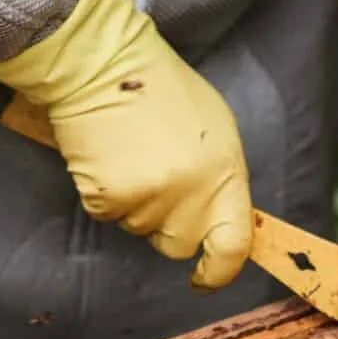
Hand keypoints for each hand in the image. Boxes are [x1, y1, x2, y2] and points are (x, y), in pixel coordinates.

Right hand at [0, 0, 251, 289]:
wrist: (103, 62)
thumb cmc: (161, 90)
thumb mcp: (216, 130)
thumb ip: (221, 180)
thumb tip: (221, 221)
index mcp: (225, 174)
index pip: (234, 246)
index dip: (221, 271)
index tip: (207, 276)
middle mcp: (191, 194)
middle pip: (180, 244)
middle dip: (169, 225)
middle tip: (158, 178)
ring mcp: (149, 199)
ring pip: (141, 229)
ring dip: (136, 204)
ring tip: (133, 155)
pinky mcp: (108, 198)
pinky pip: (108, 215)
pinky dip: (105, 194)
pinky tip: (109, 157)